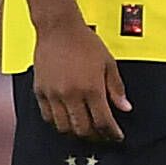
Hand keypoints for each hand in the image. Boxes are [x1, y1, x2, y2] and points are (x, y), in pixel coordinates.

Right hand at [33, 18, 128, 141]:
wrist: (58, 28)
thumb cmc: (84, 41)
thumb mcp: (108, 63)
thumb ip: (116, 88)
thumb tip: (125, 107)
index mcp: (91, 88)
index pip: (103, 121)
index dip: (111, 133)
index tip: (116, 136)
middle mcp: (71, 94)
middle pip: (83, 129)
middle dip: (95, 137)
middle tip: (102, 136)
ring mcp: (54, 94)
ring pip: (64, 127)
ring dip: (76, 133)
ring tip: (85, 130)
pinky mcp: (40, 91)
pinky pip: (47, 117)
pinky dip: (58, 123)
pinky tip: (66, 119)